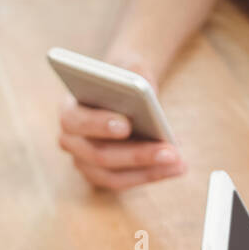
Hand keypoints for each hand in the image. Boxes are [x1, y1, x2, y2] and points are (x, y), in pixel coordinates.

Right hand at [57, 61, 184, 189]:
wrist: (123, 95)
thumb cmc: (123, 81)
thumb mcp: (128, 67)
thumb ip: (132, 70)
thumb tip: (142, 86)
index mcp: (69, 110)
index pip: (77, 122)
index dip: (99, 125)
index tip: (126, 125)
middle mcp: (70, 141)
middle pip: (99, 154)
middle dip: (136, 154)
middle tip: (169, 151)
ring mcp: (83, 163)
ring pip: (112, 175)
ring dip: (149, 170)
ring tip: (179, 161)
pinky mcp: (100, 176)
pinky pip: (124, 182)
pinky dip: (151, 175)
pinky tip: (177, 166)